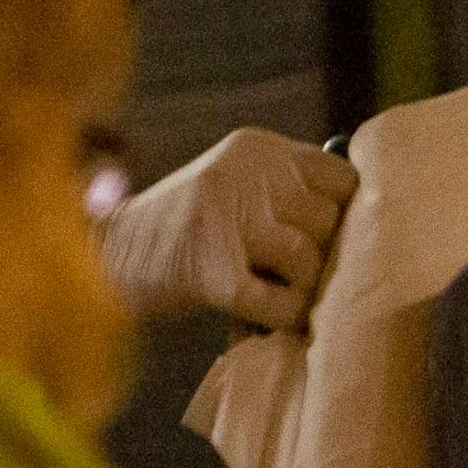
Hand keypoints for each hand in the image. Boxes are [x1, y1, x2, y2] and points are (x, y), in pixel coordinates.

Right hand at [100, 129, 358, 328]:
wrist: (102, 257)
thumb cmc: (181, 230)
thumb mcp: (234, 186)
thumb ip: (288, 192)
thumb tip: (365, 223)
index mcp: (257, 148)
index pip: (343, 177)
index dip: (346, 215)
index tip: (331, 240)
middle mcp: (245, 174)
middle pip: (329, 222)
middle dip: (323, 258)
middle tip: (297, 278)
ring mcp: (227, 220)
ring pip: (308, 260)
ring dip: (301, 289)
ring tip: (278, 295)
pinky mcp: (213, 272)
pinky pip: (281, 303)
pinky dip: (284, 319)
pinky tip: (268, 319)